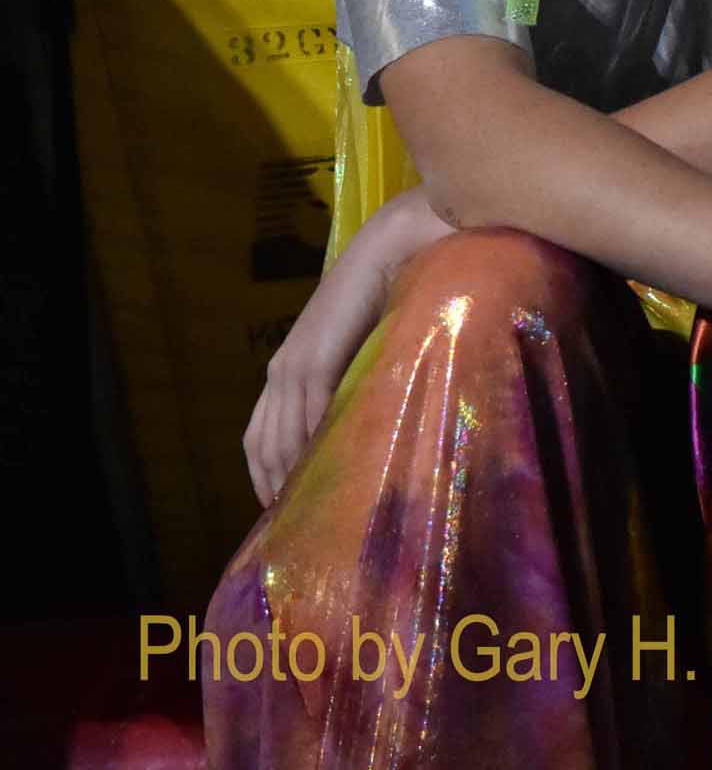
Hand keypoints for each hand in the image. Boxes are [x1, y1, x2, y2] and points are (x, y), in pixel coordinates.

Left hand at [242, 191, 447, 503]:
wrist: (389, 252)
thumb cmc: (383, 297)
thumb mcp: (359, 350)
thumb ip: (351, 382)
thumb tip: (362, 424)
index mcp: (286, 369)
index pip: (261, 435)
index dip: (266, 473)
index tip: (282, 505)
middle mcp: (280, 371)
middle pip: (261, 443)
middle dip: (271, 483)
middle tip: (291, 520)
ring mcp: (293, 365)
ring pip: (279, 437)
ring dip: (289, 474)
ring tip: (305, 507)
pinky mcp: (314, 358)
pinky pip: (305, 416)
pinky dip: (307, 448)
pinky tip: (319, 471)